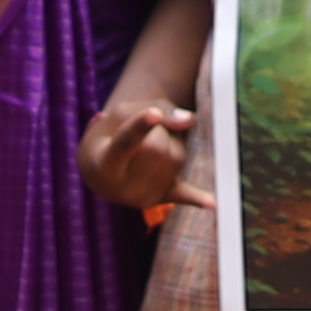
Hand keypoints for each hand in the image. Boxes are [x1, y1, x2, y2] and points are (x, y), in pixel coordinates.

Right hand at [84, 90, 198, 217]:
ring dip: (172, 141)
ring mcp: (142, 197)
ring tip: (150, 142)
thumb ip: (155, 107)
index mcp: (103, 163)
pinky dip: (197, 197)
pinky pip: (182, 196)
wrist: (99, 171)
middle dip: (158, 129)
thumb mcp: (121, 114)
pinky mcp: (160, 200)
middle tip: (144, 127)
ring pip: (176, 157)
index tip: (153, 113)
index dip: (140, 126)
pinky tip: (211, 202)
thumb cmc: (110, 135)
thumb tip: (190, 120)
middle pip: (157, 146)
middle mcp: (122, 188)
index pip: (125, 142)